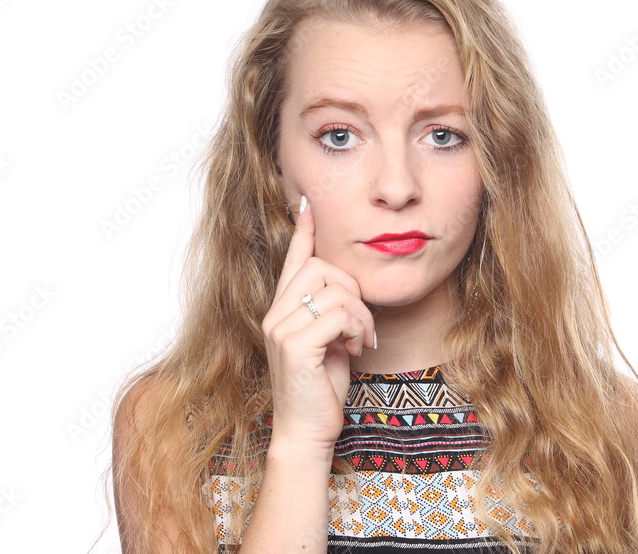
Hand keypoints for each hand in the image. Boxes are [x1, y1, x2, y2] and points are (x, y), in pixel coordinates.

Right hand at [260, 196, 376, 458]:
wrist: (307, 432)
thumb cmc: (320, 389)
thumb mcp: (327, 342)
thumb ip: (329, 314)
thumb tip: (345, 289)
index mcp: (281, 310)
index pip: (292, 260)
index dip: (304, 232)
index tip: (309, 205)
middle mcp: (275, 314)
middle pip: (320, 266)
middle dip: (352, 289)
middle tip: (362, 325)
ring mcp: (280, 328)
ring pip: (333, 288)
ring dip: (359, 313)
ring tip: (361, 340)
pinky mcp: (294, 345)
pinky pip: (337, 314)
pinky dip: (356, 329)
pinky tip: (355, 349)